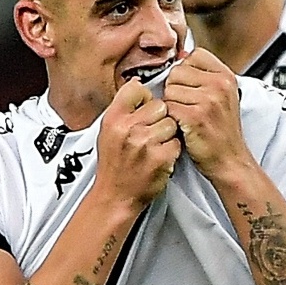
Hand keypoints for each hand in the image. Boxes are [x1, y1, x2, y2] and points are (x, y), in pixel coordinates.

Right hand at [97, 78, 181, 208]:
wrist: (116, 196)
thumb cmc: (114, 167)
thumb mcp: (108, 132)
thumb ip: (123, 110)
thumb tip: (139, 88)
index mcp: (113, 119)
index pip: (136, 88)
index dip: (146, 97)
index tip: (146, 107)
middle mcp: (128, 128)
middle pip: (160, 105)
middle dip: (160, 118)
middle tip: (152, 133)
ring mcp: (145, 143)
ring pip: (172, 123)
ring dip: (168, 135)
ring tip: (156, 146)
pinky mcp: (160, 158)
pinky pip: (177, 143)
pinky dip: (173, 150)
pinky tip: (161, 157)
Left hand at [163, 48, 248, 178]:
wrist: (230, 161)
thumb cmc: (221, 132)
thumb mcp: (221, 97)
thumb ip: (203, 75)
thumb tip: (179, 55)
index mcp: (226, 77)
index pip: (193, 56)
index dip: (187, 73)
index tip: (194, 91)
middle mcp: (220, 85)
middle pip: (177, 72)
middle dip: (177, 90)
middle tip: (191, 108)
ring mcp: (209, 100)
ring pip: (169, 90)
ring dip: (173, 105)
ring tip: (188, 118)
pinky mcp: (195, 116)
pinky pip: (168, 107)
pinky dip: (172, 119)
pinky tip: (185, 127)